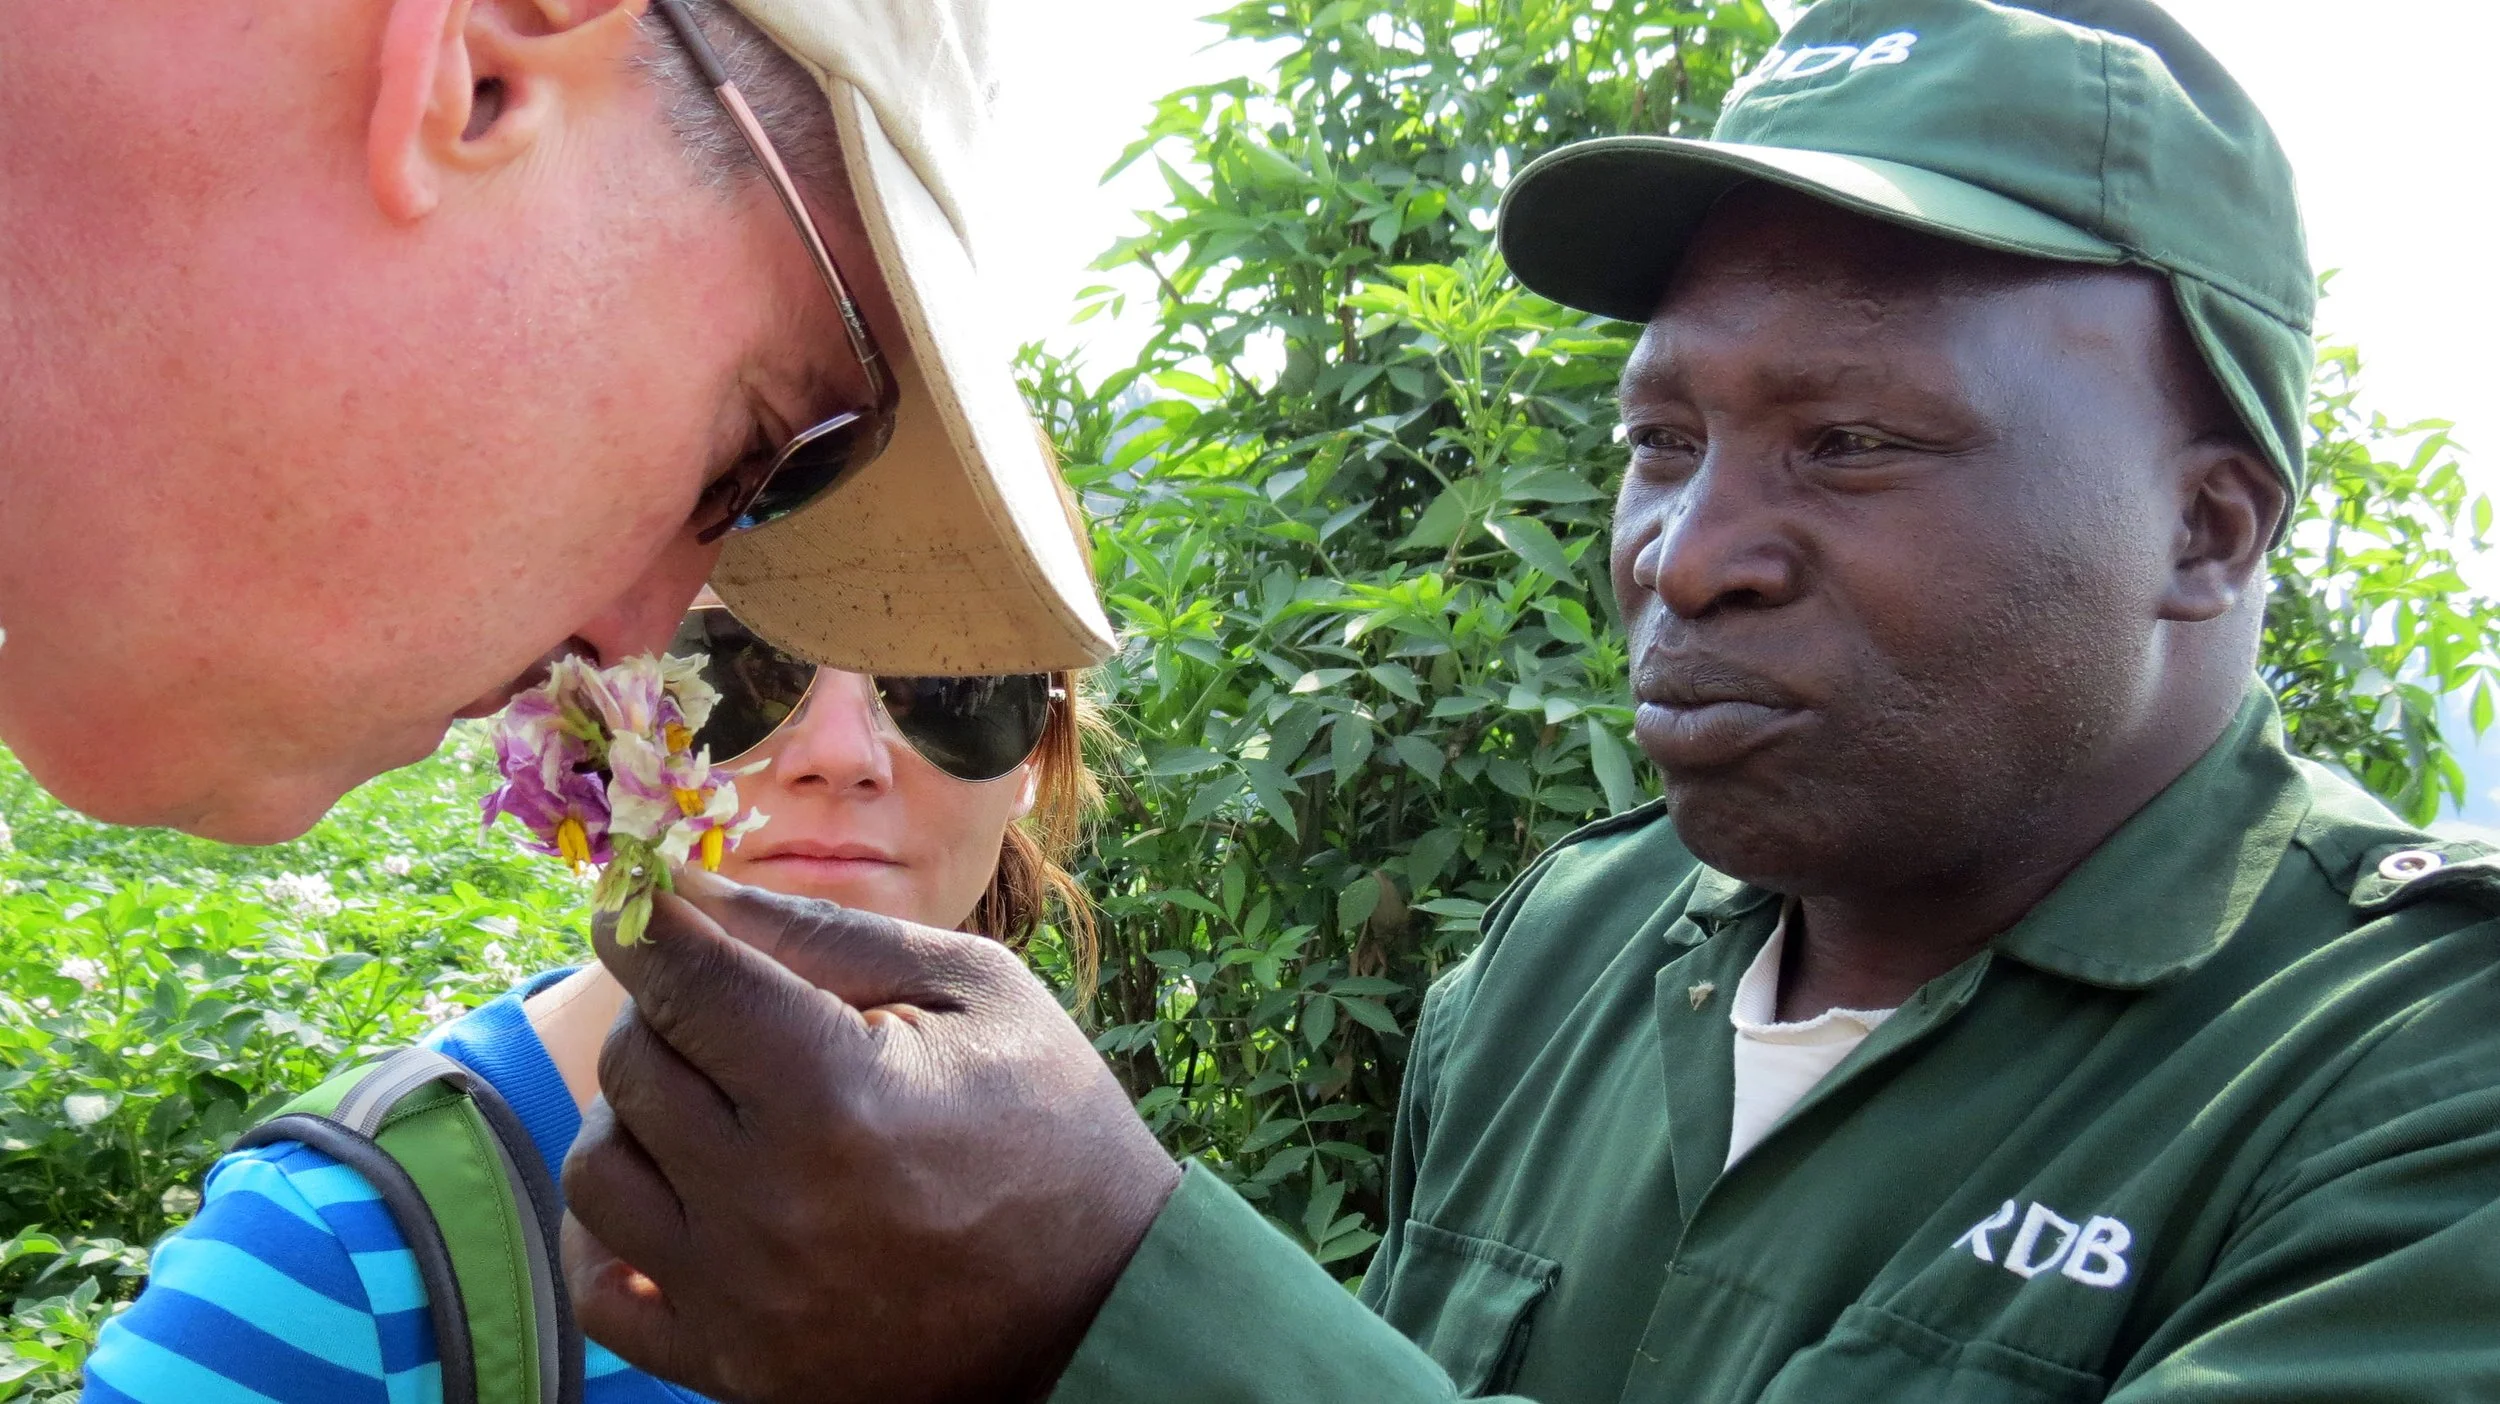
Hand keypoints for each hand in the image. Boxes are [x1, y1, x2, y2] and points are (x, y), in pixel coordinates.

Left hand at [559, 869, 1181, 1403]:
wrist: (1104, 1306)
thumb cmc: (1050, 1125)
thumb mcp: (970, 990)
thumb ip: (821, 935)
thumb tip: (684, 885)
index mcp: (834, 1093)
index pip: (680, 978)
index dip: (647, 923)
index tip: (643, 902)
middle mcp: (768, 1204)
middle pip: (633, 1063)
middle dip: (669, 1011)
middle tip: (732, 1009)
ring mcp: (742, 1301)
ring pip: (598, 1169)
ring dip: (638, 1117)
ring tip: (714, 1105)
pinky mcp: (734, 1370)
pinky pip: (601, 1292)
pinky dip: (615, 1234)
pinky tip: (680, 1196)